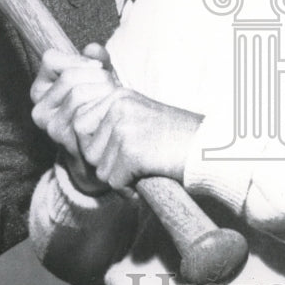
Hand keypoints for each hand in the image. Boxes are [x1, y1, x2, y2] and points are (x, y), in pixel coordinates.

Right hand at [30, 44, 116, 157]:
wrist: (102, 149)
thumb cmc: (99, 106)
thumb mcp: (98, 78)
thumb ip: (98, 60)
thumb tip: (93, 49)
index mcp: (41, 88)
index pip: (51, 59)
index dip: (79, 59)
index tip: (98, 66)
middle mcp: (39, 107)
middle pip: (69, 76)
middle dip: (97, 75)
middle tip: (111, 84)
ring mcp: (50, 125)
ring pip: (79, 93)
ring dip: (103, 92)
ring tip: (112, 97)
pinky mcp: (65, 139)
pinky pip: (86, 113)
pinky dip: (103, 108)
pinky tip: (111, 112)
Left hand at [71, 89, 202, 195]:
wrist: (207, 149)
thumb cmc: (175, 139)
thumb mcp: (139, 117)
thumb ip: (110, 120)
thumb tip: (77, 134)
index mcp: (117, 95)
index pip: (78, 123)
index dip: (95, 146)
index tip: (120, 151)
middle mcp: (117, 106)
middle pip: (86, 148)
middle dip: (105, 163)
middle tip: (132, 163)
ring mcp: (124, 126)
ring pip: (99, 168)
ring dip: (119, 177)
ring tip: (144, 168)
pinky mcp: (132, 150)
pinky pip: (114, 181)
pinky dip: (129, 189)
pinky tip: (147, 177)